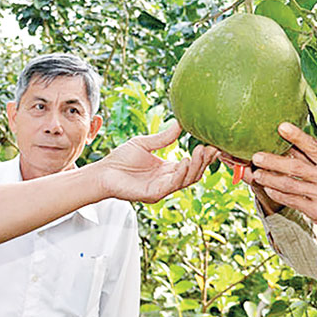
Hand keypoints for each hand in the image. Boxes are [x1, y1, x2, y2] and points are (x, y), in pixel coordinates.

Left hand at [97, 122, 217, 202]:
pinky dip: (181, 174)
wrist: (103, 172)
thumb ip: (163, 137)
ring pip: (187, 180)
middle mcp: (167, 180)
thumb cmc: (120, 159)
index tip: (213, 143)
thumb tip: (181, 122)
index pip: (191, 164)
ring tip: (201, 151)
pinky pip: (172, 186)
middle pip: (194, 173)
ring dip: (196, 166)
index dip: (203, 156)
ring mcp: (162, 189)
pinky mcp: (153, 194)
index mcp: (167, 170)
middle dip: (204, 161)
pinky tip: (184, 161)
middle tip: (211, 147)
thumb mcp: (145, 144)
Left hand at [245, 123, 316, 248]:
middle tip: (256, 155)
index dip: (297, 136)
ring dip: (269, 178)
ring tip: (256, 173)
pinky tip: (268, 188)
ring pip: (289, 184)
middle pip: (295, 166)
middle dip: (272, 160)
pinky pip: (291, 200)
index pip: (314, 147)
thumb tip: (297, 143)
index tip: (281, 126)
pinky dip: (277, 193)